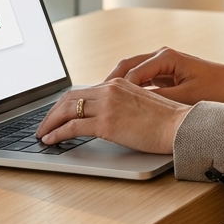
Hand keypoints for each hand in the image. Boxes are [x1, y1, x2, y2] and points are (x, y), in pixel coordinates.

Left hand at [36, 78, 190, 153]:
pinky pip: (73, 127)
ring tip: (43, 134)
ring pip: (67, 110)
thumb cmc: (167, 121)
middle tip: (44, 124)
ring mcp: (108, 105)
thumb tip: (108, 116)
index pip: (83, 90)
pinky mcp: (107, 123)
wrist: (180, 126)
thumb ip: (123, 104)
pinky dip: (57, 133)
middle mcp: (110, 89)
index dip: (65, 103)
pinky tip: (51, 140)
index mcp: (119, 83)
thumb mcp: (142, 104)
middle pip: (70, 97)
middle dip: (53, 112)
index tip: (57, 113)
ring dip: (50, 123)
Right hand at [105, 47, 223, 105]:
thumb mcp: (187, 97)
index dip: (118, 88)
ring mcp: (160, 61)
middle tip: (93, 99)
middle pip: (126, 66)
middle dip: (108, 82)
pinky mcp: (162, 70)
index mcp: (165, 56)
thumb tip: (136, 107)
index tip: (105, 102)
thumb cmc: (214, 88)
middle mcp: (160, 55)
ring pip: (130, 70)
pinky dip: (127, 87)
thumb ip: (161, 100)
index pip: (133, 71)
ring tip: (101, 101)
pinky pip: (138, 77)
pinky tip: (118, 102)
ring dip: (116, 85)